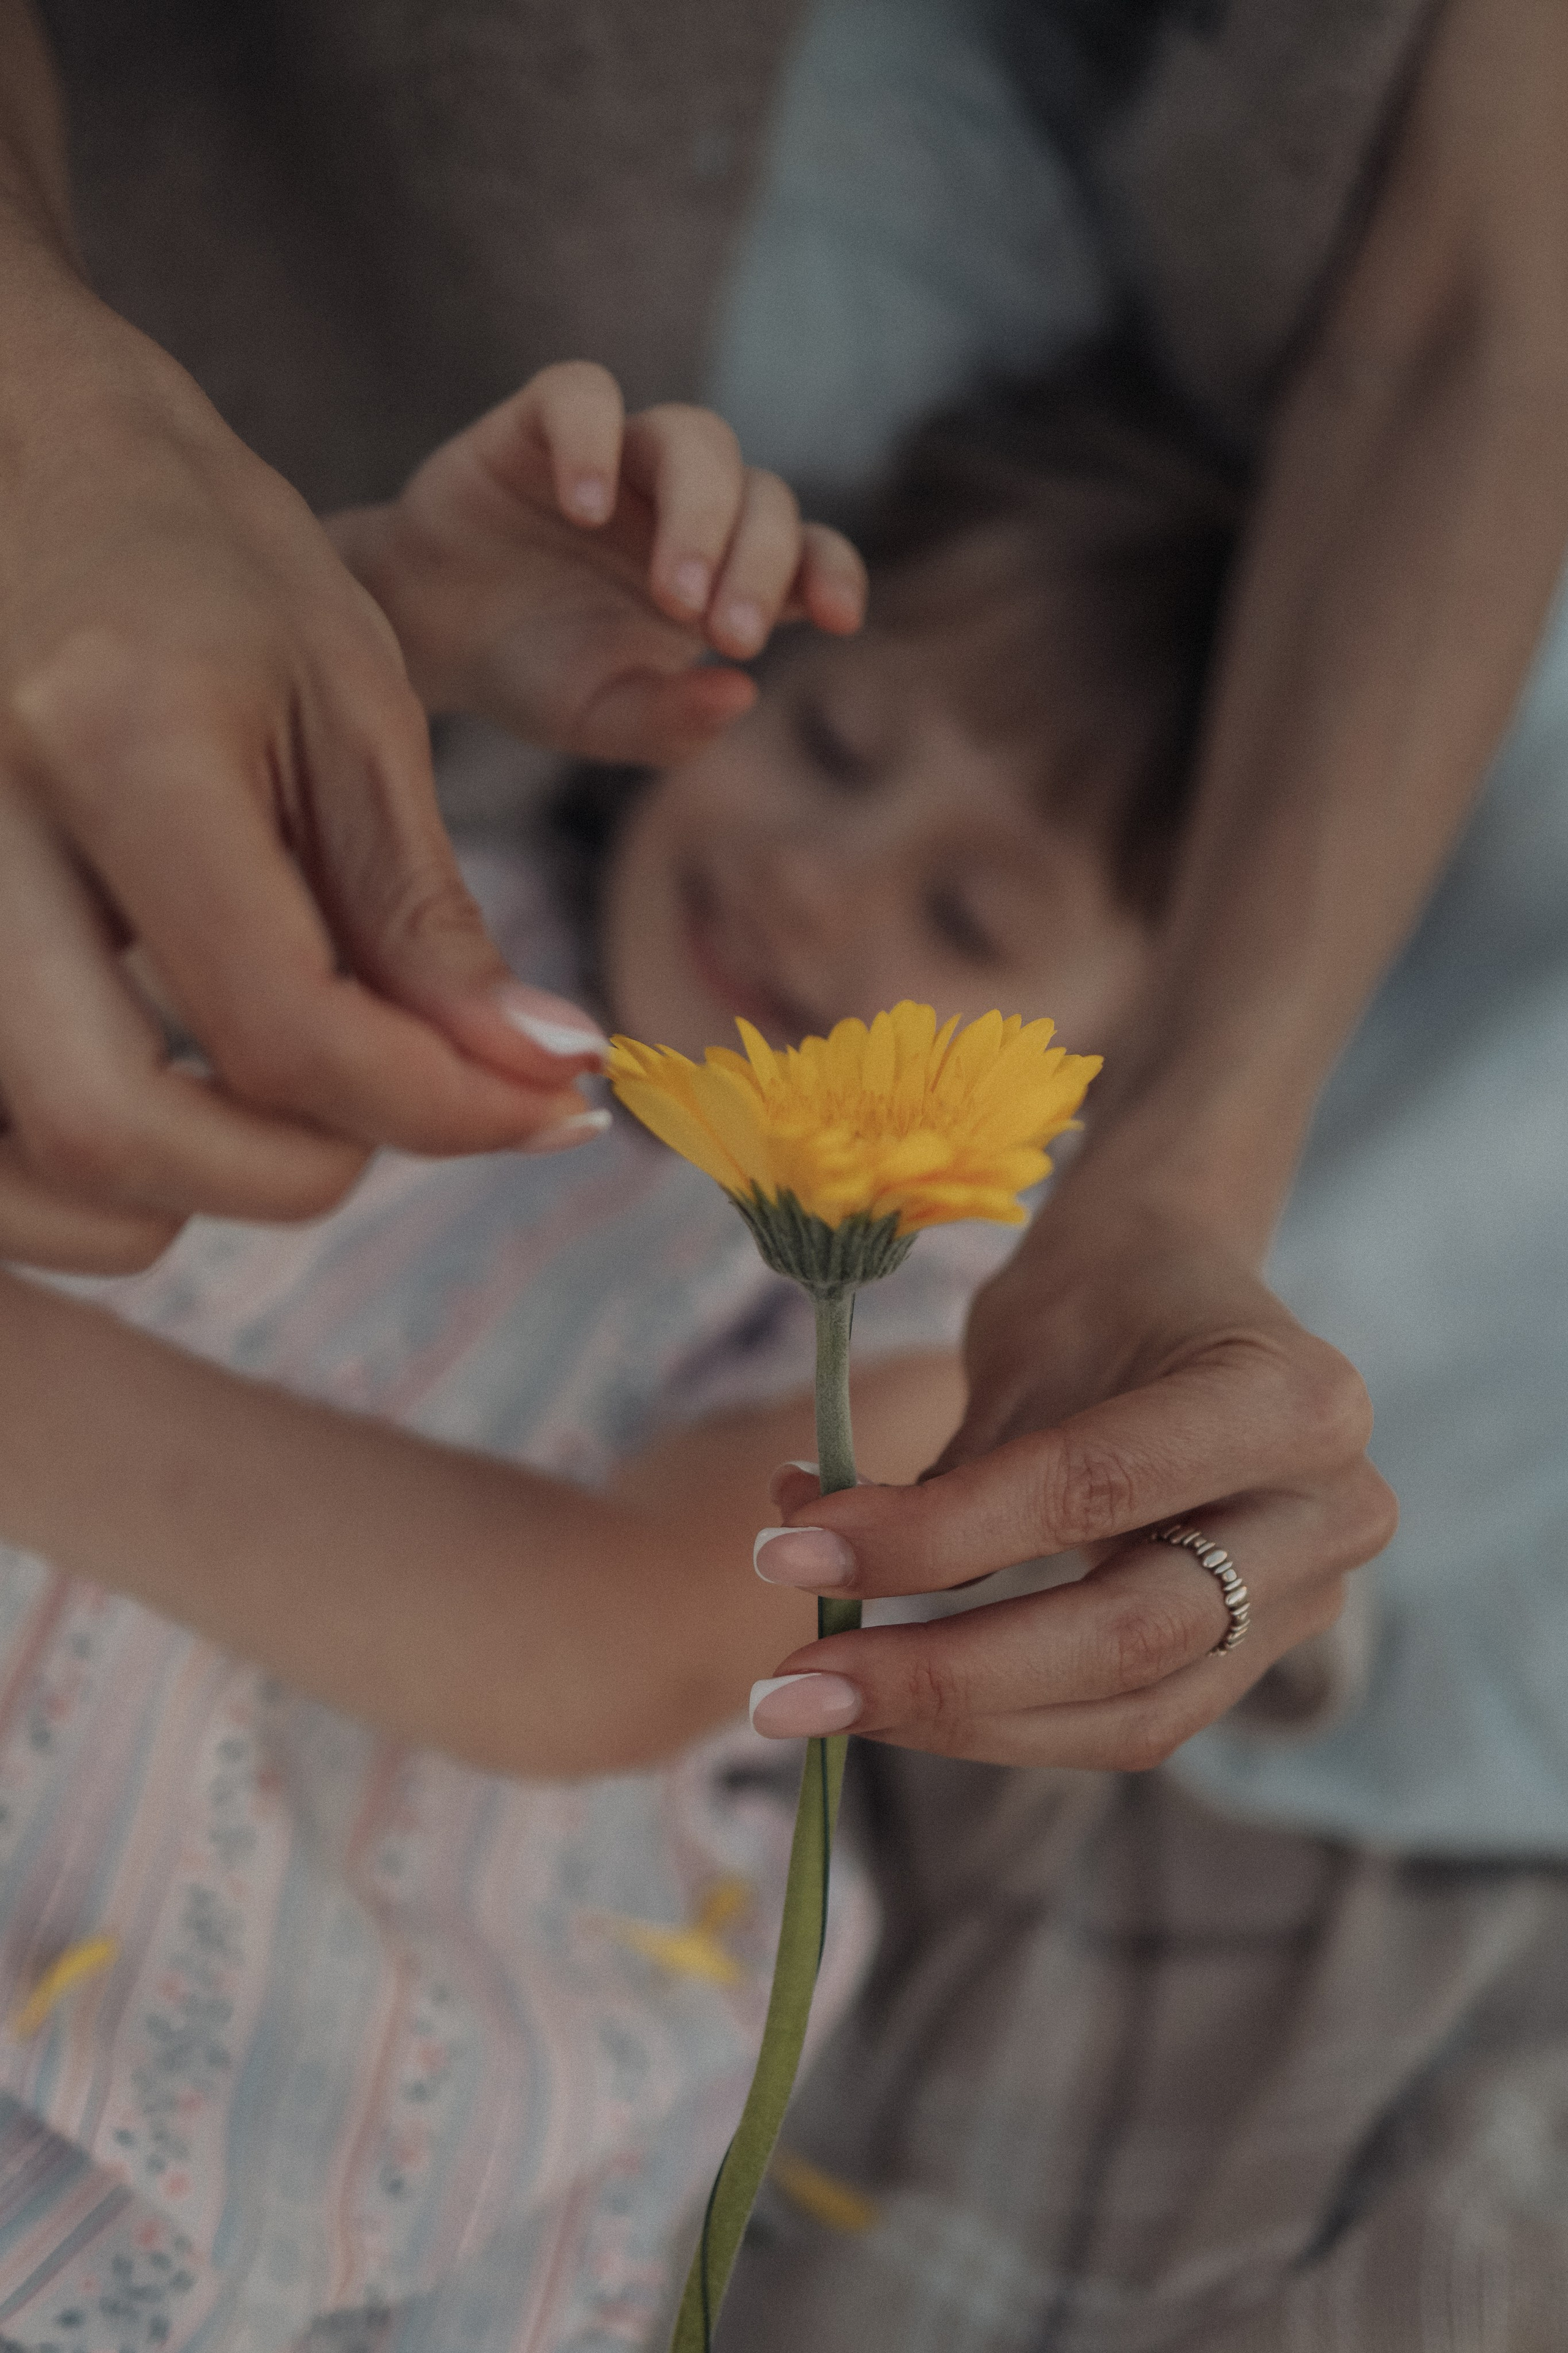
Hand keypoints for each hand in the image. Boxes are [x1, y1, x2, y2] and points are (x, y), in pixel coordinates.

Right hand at [0, 293, 612, 1274]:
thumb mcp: (351, 709)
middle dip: (291, 1174)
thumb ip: (424, 916)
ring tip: (293, 1112)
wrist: (26, 458)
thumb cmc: (205, 564)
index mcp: (116, 746)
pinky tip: (182, 1103)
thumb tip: (535, 1075)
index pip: (281, 1022)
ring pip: (21, 1157)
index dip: (440, 1105)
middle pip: (108, 1126)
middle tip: (398, 1122)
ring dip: (176, 1190)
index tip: (546, 1106)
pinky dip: (88, 1163)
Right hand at [329, 361, 866, 763]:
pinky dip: (592, 439)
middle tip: (727, 639)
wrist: (422, 635)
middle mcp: (683, 504)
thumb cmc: (530, 671)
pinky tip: (584, 508)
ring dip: (701, 514)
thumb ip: (669, 723)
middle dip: (757, 567)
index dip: (831, 572)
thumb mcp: (600, 719)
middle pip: (761, 494)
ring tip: (671, 597)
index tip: (838, 620)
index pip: (807, 552)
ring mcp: (619, 457)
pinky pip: (583, 393)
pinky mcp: (541, 423)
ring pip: (695, 437)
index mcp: (720, 573)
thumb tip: (740, 694)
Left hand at [749, 1190, 1395, 1765]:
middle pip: (1126, 1637)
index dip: (933, 1537)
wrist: (1181, 1283)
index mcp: (1289, 1398)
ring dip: (957, 1723)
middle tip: (786, 1688)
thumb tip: (803, 1560)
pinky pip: (1126, 1722)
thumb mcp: (1026, 1344)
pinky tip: (891, 1695)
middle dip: (941, 1674)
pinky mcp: (1260, 1656)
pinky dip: (999, 1721)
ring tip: (815, 1703)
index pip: (1090, 1490)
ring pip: (1130, 1714)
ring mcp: (1311, 1599)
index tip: (788, 1552)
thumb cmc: (1097, 1293)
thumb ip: (948, 1470)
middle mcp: (1330, 1511)